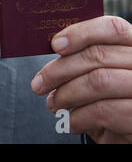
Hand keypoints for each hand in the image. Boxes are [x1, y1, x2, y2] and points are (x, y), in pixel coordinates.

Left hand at [31, 16, 131, 142]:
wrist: (130, 134)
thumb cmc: (110, 100)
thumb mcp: (101, 73)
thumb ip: (84, 57)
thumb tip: (53, 48)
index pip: (113, 28)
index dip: (81, 33)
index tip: (55, 44)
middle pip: (98, 56)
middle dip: (59, 70)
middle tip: (38, 84)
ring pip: (98, 82)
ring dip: (66, 95)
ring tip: (54, 104)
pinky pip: (103, 111)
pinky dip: (78, 117)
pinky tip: (71, 122)